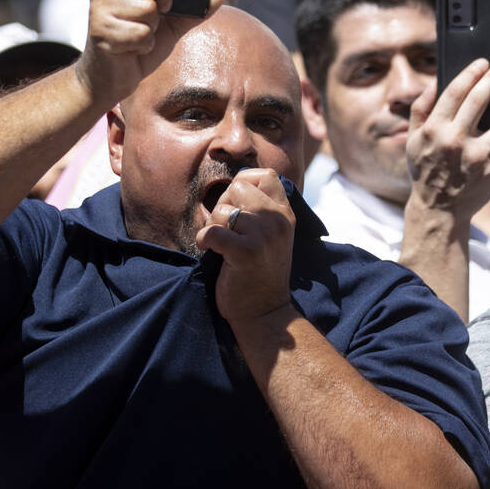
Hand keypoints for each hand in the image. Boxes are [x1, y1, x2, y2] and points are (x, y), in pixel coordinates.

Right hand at [75, 0, 225, 102]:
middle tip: (165, 8)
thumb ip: (194, 8)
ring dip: (153, 27)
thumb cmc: (138, 45)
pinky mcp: (100, 31)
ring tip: (141, 35)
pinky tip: (134, 49)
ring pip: (146, 8)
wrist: (112, 79)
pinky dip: (146, 45)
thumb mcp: (171, 25)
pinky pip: (140, 33)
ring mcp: (99, 8)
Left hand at [196, 168, 295, 323]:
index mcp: (285, 213)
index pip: (265, 176)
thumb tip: (230, 187)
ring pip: (223, 210)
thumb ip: (261, 209)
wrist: (265, 312)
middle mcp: (278, 220)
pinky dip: (203, 240)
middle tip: (226, 229)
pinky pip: (212, 231)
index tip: (237, 206)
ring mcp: (264, 236)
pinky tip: (208, 250)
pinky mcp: (246, 253)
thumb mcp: (271, 235)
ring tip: (220, 243)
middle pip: (238, 187)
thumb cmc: (260, 272)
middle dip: (224, 205)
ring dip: (213, 225)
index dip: (244, 184)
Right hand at [405, 59, 489, 222]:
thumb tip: (436, 83)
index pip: (455, 92)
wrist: (438, 210)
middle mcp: (455, 140)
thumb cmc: (425, 169)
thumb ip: (421, 110)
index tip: (482, 63)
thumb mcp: (412, 140)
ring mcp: (476, 157)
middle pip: (479, 100)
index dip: (470, 73)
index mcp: (434, 129)